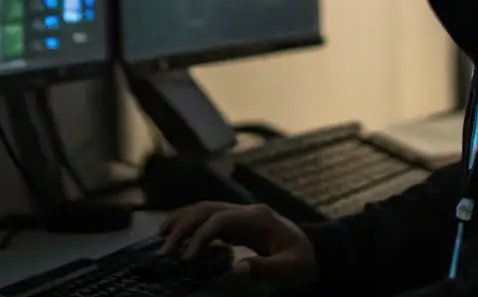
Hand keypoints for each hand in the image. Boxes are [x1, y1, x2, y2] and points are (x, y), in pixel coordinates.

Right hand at [159, 202, 317, 286]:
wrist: (316, 253)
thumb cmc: (303, 262)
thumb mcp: (289, 269)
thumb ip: (264, 268)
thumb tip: (235, 269)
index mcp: (258, 218)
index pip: (220, 218)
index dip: (200, 236)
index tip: (186, 258)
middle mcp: (247, 211)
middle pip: (207, 208)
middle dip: (183, 225)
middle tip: (165, 249)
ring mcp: (242, 214)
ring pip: (205, 208)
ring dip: (182, 220)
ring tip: (161, 237)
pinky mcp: (239, 223)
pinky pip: (209, 218)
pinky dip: (191, 224)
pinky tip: (178, 236)